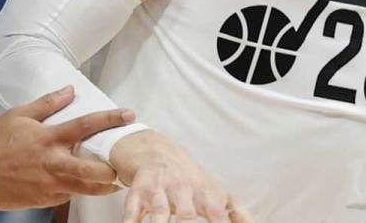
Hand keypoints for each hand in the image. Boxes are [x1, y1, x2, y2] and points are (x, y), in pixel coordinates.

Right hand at [0, 86, 134, 209]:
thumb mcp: (20, 114)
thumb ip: (48, 103)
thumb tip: (70, 90)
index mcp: (49, 138)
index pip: (87, 125)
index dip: (111, 119)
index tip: (130, 115)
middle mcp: (53, 163)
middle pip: (93, 171)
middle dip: (113, 171)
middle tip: (125, 166)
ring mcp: (49, 185)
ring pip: (84, 189)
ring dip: (101, 186)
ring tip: (112, 181)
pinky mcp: (43, 200)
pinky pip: (67, 196)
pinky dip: (76, 190)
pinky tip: (81, 186)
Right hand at [111, 130, 251, 222]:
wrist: (154, 149)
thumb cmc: (189, 179)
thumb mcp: (214, 191)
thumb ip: (234, 210)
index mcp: (205, 192)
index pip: (217, 213)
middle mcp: (182, 188)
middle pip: (186, 214)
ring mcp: (159, 188)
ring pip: (159, 211)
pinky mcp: (138, 189)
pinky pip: (132, 208)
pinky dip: (130, 221)